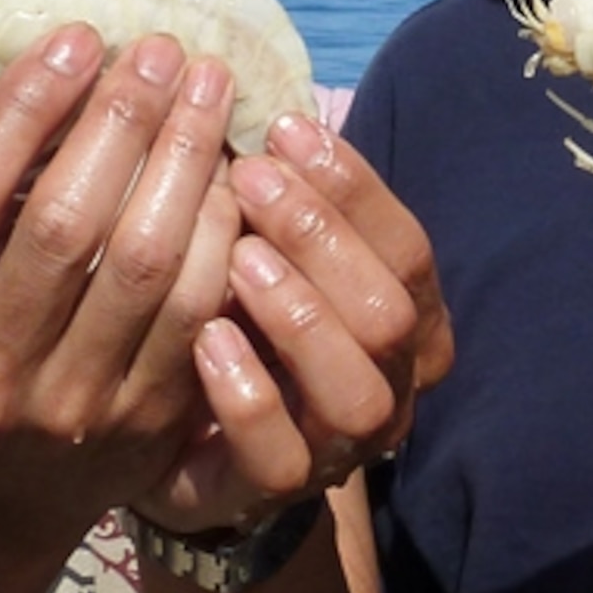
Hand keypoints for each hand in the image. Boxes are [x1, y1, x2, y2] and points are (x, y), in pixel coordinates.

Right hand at [0, 27, 242, 571]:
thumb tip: (64, 62)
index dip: (23, 106)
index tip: (78, 37)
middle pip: (63, 222)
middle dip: (121, 120)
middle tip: (163, 50)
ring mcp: (67, 409)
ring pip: (142, 263)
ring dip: (184, 161)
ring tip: (207, 89)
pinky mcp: (142, 425)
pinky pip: (196, 308)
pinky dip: (219, 230)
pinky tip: (232, 173)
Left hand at [145, 116, 453, 531]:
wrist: (184, 448)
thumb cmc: (238, 324)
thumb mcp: (268, 253)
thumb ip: (282, 202)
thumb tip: (254, 102)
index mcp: (408, 321)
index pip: (408, 248)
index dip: (353, 188)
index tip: (283, 129)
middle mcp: (392, 386)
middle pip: (391, 312)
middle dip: (323, 238)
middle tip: (248, 178)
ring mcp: (340, 449)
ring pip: (358, 391)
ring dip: (299, 315)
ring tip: (236, 259)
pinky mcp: (273, 491)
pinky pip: (280, 455)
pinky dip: (248, 392)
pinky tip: (205, 339)